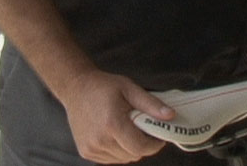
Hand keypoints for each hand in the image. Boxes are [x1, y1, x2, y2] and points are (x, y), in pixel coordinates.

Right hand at [59, 69, 174, 162]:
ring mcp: (91, 148)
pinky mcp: (86, 152)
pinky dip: (118, 150)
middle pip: (133, 155)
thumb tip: (171, 116)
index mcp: (112, 123)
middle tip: (143, 129)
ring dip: (130, 149)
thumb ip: (151, 104)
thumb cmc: (104, 87)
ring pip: (123, 159)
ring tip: (127, 130)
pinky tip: (115, 135)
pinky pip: (111, 159)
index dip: (154, 145)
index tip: (159, 136)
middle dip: (143, 145)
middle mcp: (100, 140)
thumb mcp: (130, 89)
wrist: (76, 89)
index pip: (140, 147)